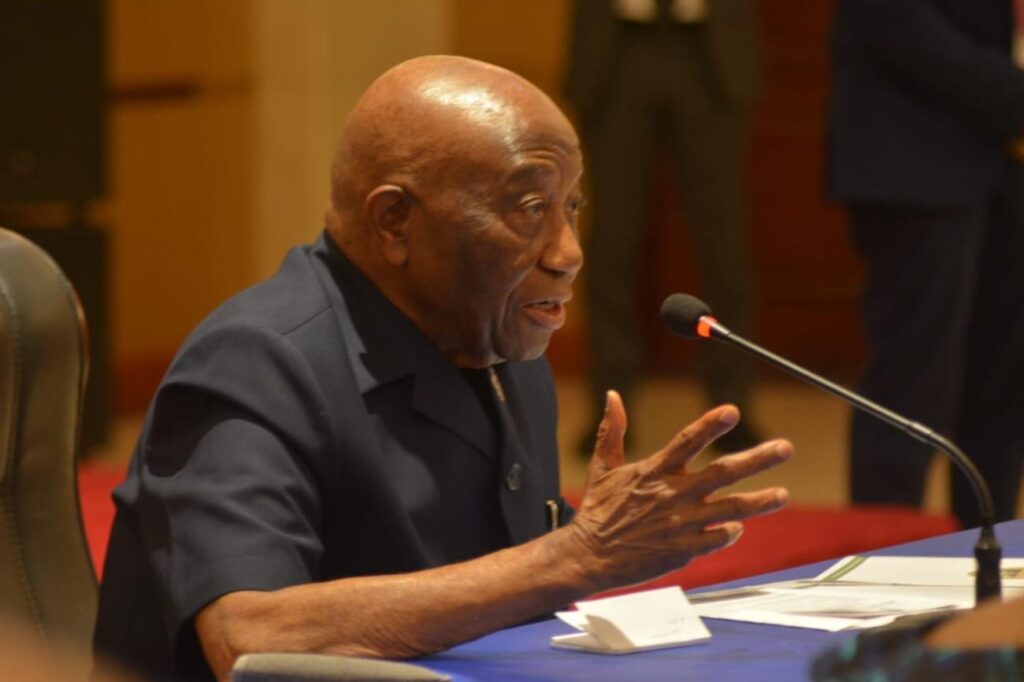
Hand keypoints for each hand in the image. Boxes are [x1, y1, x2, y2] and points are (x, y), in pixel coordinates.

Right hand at [567, 390, 791, 590]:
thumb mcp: (601, 466)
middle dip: (757, 460)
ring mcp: (681, 524)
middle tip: (785, 448)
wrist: (588, 556)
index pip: (686, 441)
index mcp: (653, 471)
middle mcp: (672, 494)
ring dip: (759, 501)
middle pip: (723, 473)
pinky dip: (730, 531)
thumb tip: (612, 395)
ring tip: (782, 494)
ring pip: (730, 509)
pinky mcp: (683, 550)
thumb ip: (612, 430)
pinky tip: (740, 526)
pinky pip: (716, 539)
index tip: (733, 411)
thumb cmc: (597, 510)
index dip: (710, 425)